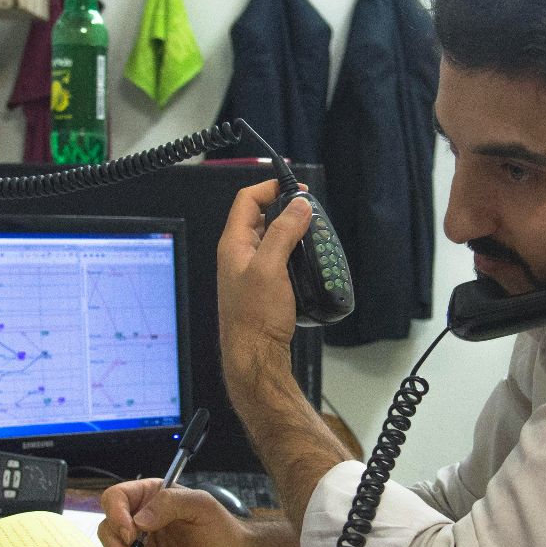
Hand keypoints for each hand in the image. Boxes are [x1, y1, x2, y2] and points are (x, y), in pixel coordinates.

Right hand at [98, 480, 277, 546]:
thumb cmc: (223, 530)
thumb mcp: (201, 506)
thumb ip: (170, 503)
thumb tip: (139, 520)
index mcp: (151, 497)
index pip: (116, 498)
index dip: (116, 514)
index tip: (130, 532)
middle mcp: (141, 519)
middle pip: (107, 527)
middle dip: (117, 545)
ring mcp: (143, 545)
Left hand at [217, 180, 311, 387]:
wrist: (256, 357)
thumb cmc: (256, 317)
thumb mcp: (271, 268)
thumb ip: (283, 233)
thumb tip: (298, 205)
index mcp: (233, 244)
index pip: (247, 200)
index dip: (270, 188)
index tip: (297, 190)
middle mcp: (238, 255)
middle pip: (261, 218)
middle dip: (286, 212)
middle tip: (309, 215)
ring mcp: (250, 272)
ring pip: (272, 240)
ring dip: (292, 235)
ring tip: (312, 239)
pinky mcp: (263, 288)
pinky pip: (278, 261)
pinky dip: (293, 256)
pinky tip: (306, 264)